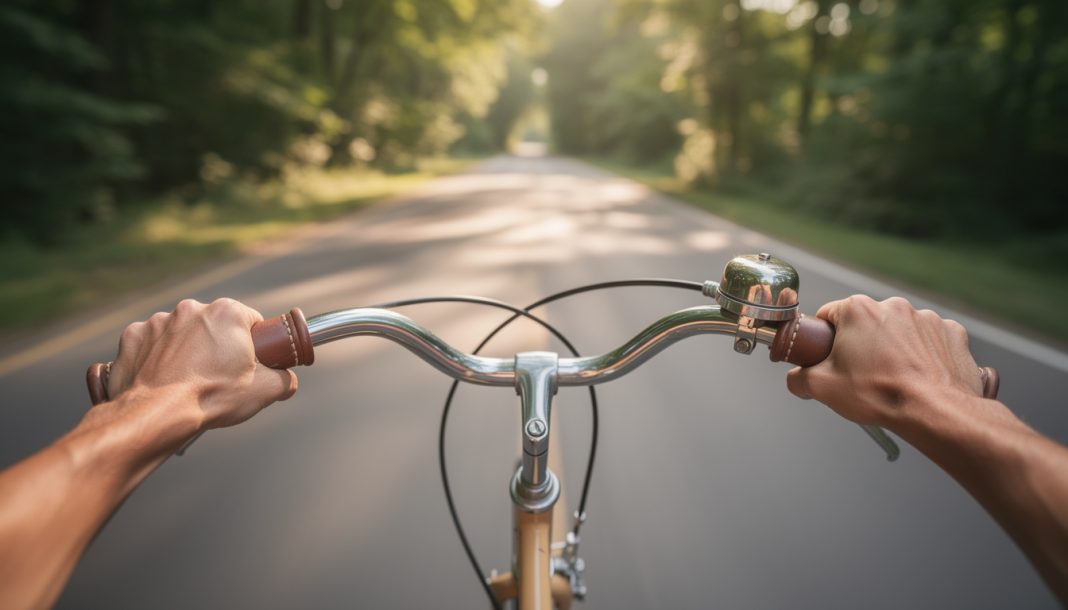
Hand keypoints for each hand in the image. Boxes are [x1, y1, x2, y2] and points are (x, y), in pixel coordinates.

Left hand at [106, 298, 297, 430]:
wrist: (156, 415)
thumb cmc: (211, 398)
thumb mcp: (265, 391)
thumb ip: (285, 379)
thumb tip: (287, 380)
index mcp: (228, 313)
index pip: (251, 321)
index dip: (253, 343)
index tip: (248, 363)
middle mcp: (192, 308)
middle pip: (214, 325)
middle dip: (218, 345)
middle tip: (218, 375)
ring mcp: (159, 321)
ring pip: (182, 333)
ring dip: (187, 351)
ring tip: (187, 381)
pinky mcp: (133, 336)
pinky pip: (151, 343)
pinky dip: (157, 357)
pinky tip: (163, 379)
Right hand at [786, 295, 983, 426]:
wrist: (934, 411)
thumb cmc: (880, 394)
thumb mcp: (822, 388)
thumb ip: (798, 378)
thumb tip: (795, 379)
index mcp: (858, 311)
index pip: (828, 315)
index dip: (823, 337)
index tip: (829, 355)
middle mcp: (892, 306)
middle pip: (865, 322)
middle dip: (861, 343)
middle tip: (860, 372)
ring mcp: (925, 318)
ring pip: (898, 330)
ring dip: (893, 348)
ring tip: (892, 377)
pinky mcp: (950, 333)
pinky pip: (929, 339)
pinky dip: (923, 354)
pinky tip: (918, 375)